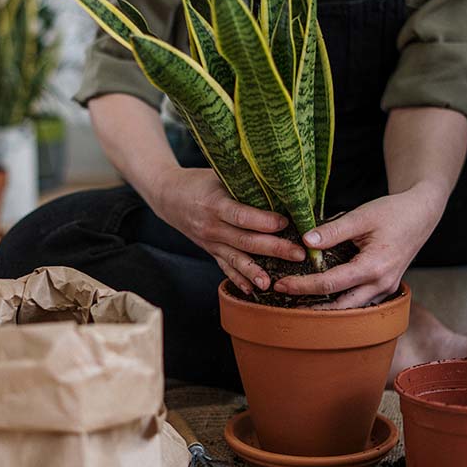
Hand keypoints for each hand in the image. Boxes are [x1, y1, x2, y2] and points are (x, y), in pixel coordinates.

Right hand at [151, 167, 305, 292]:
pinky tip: (252, 290)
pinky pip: (225, 267)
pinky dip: (238, 279)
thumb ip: (243, 182)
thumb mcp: (218, 175)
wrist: (168, 196)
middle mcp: (211, 226)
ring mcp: (210, 242)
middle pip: (245, 241)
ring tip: (273, 283)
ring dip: (255, 272)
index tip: (286, 223)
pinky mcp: (210, 251)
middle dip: (273, 249)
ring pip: (235, 259)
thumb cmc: (198, 181)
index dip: (264, 221)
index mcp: (214, 204)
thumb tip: (279, 184)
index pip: (241, 216)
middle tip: (298, 254)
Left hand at [273, 182, 447, 308]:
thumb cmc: (393, 212)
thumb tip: (305, 242)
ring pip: (352, 308)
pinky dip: (341, 301)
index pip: (331, 283)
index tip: (281, 284)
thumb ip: (332, 231)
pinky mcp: (386, 286)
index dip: (303, 286)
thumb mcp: (361, 216)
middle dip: (311, 306)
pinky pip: (361, 301)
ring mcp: (386, 288)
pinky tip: (322, 296)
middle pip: (340, 305)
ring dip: (326, 308)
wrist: (422, 213)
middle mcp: (382, 284)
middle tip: (284, 300)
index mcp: (375, 267)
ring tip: (298, 303)